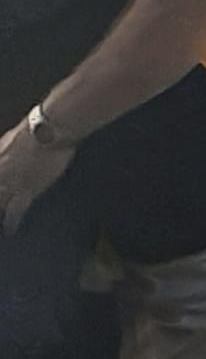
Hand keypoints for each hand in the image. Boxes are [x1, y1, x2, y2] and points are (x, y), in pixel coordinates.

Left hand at [0, 117, 72, 233]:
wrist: (48, 130)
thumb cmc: (34, 129)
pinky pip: (15, 210)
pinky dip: (11, 222)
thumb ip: (4, 150)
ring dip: (0, 209)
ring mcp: (9, 183)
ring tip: (1, 222)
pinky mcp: (26, 190)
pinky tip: (11, 229)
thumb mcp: (10, 138)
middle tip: (1, 203)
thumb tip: (3, 154)